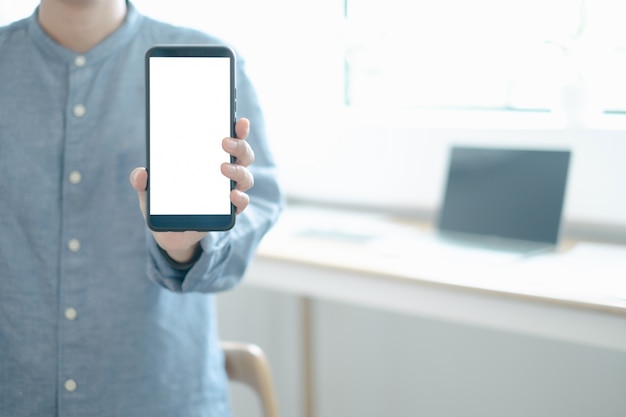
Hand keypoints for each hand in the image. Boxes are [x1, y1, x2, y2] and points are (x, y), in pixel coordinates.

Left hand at [129, 118, 254, 263]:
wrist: (172, 234)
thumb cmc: (166, 204)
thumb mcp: (150, 191)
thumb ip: (144, 182)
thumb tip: (142, 173)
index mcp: (210, 159)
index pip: (230, 139)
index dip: (238, 129)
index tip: (239, 120)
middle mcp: (226, 173)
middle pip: (243, 155)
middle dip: (239, 146)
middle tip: (225, 142)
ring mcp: (229, 191)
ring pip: (245, 176)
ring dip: (238, 170)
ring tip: (223, 168)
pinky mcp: (229, 211)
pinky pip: (242, 203)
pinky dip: (240, 198)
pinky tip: (232, 195)